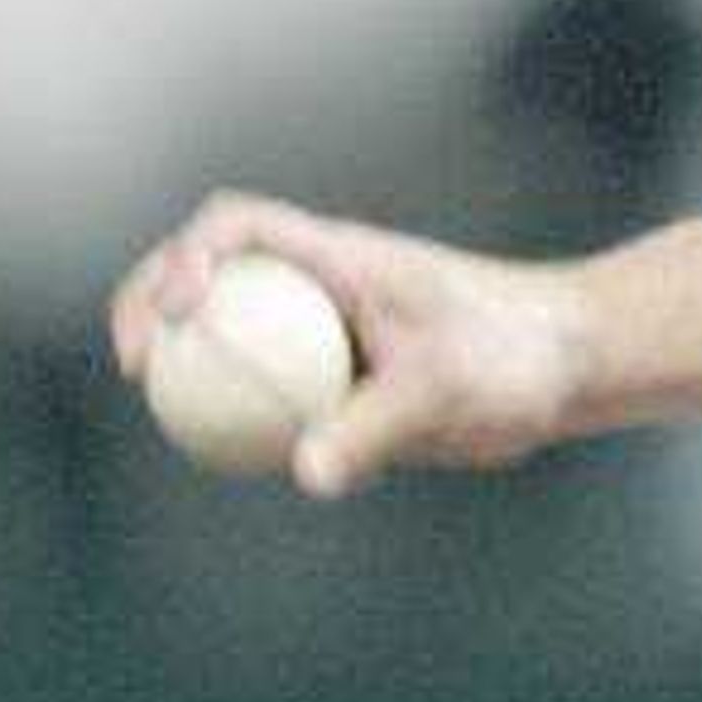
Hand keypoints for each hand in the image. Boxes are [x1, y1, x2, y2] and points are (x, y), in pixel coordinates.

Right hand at [109, 192, 590, 495]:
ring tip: (172, 420)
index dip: (188, 256)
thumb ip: (377, 428)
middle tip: (134, 367)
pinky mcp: (339, 381)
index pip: (239, 227)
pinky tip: (246, 462)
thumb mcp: (446, 390)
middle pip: (210, 275)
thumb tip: (308, 474)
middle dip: (149, 302)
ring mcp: (325, 332)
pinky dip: (241, 418)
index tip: (179, 311)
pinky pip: (270, 395)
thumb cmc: (517, 356)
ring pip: (233, 339)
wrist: (567, 370)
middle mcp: (320, 287)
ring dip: (188, 366)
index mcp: (339, 258)